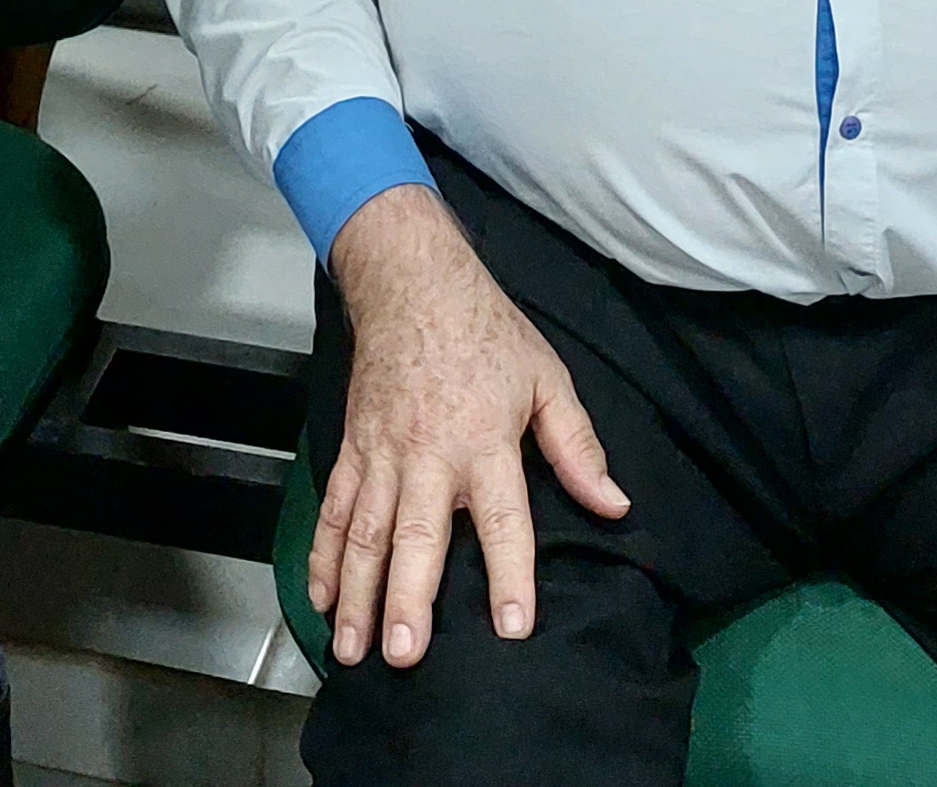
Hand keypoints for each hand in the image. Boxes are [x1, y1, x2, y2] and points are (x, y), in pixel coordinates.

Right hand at [312, 185, 629, 669]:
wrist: (411, 282)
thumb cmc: (486, 331)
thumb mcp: (547, 379)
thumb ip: (577, 447)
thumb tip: (614, 504)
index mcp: (485, 442)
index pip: (502, 520)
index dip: (509, 574)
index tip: (511, 627)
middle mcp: (429, 455)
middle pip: (417, 537)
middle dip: (407, 599)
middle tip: (403, 655)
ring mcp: (383, 453)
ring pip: (365, 533)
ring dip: (357, 593)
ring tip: (353, 649)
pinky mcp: (354, 447)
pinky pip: (335, 508)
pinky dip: (323, 555)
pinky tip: (322, 599)